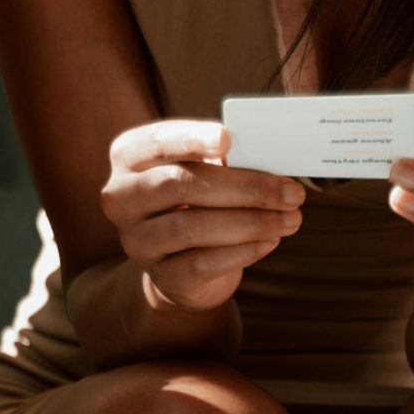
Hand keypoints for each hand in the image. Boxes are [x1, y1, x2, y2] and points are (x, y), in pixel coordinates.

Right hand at [100, 120, 301, 313]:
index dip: (191, 138)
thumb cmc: (197, 204)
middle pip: (179, 184)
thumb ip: (226, 160)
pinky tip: (270, 240)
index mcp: (130, 157)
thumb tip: (272, 159)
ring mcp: (137, 239)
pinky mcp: (160, 275)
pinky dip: (244, 250)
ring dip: (251, 222)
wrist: (181, 265)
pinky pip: (203, 262)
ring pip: (192, 227)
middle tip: (290, 192)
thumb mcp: (204, 173)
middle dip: (243, 187)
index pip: (158, 142)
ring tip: (290, 219)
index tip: (229, 139)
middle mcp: (122, 197)